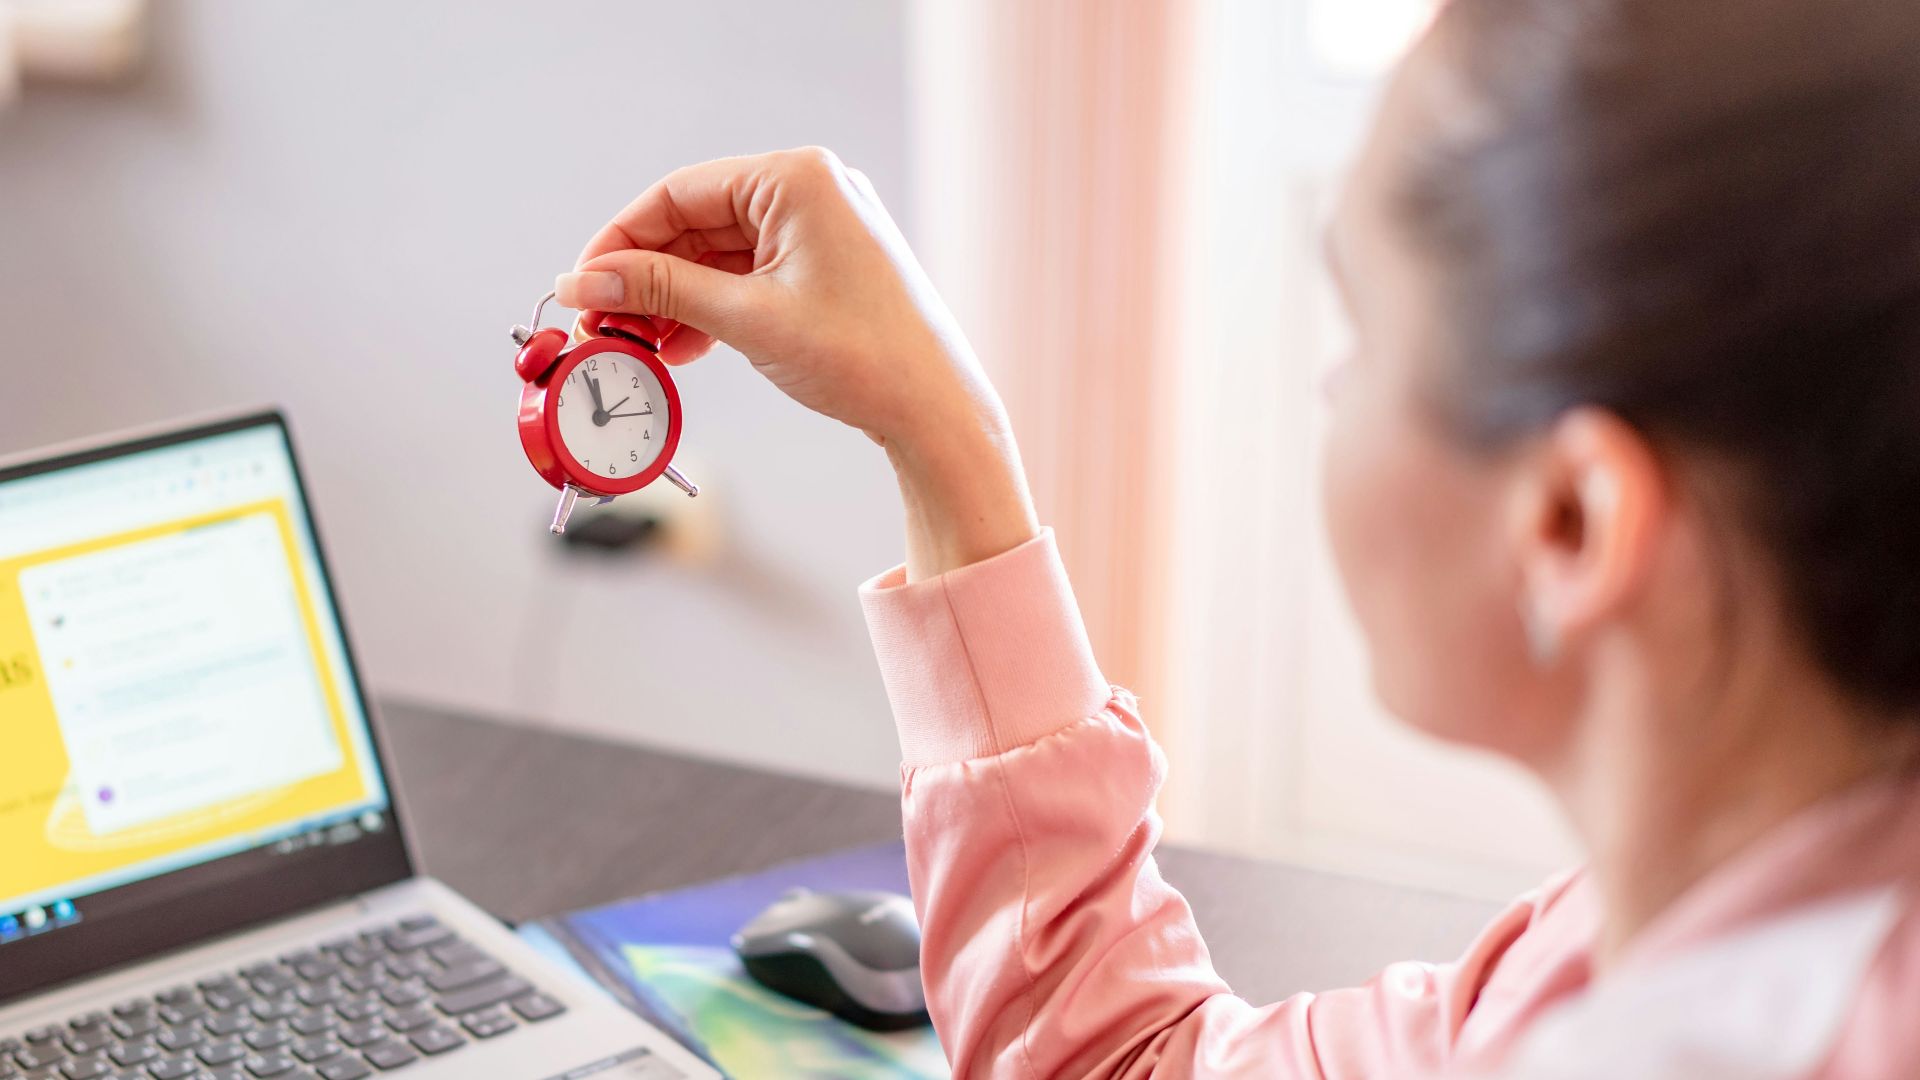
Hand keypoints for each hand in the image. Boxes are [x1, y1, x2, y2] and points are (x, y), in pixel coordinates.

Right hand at [555, 147, 1038, 578]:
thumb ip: (660, 291)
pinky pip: (749, 276)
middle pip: (696, 222)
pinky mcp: (826, 267)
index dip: (621, 240)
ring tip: (637, 345)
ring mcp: (821, 228)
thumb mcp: (746, 319)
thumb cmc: (860, 357)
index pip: (679, 192)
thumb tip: (585, 281)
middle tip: (603, 323)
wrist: (934, 411)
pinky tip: (679, 348)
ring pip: (719, 254)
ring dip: (674, 298)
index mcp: (797, 178)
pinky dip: (711, 309)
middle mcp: (811, 189)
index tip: (581, 283)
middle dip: (646, 276)